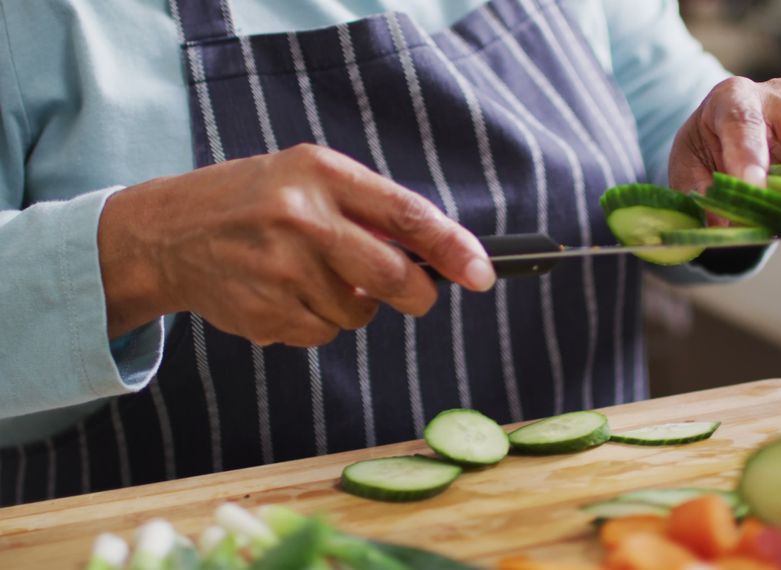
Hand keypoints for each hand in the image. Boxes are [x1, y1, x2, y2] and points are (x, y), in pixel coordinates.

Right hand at [98, 144, 494, 345]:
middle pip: (392, 276)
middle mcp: (301, 220)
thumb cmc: (255, 202)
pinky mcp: (263, 314)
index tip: (483, 273)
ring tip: (310, 276)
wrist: (166, 233)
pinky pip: (321, 334)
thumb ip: (369, 210)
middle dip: (417, 295)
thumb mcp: (308, 178)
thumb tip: (438, 256)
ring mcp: (279, 271)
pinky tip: (284, 295)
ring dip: (353, 305)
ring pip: (358, 314)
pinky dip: (317, 322)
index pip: (406, 214)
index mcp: (320, 174)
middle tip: (418, 296)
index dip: (452, 247)